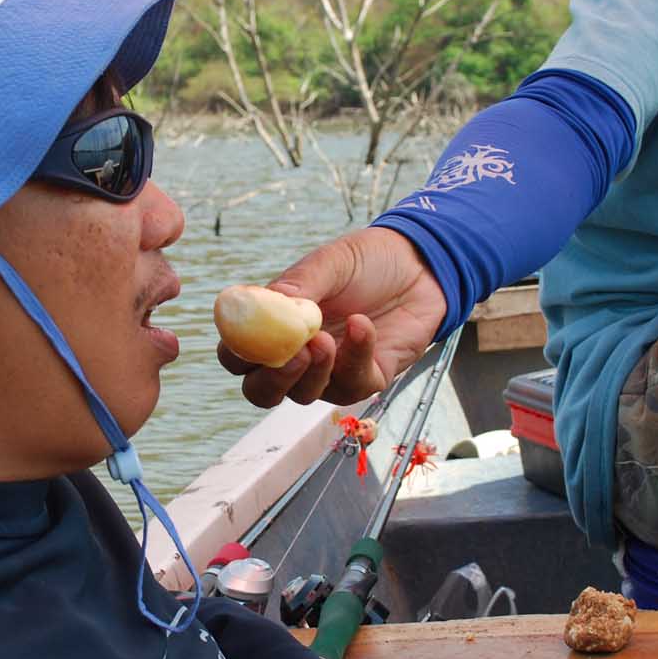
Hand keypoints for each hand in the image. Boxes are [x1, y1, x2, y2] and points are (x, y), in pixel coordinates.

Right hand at [219, 226, 446, 407]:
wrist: (421, 267)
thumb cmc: (367, 263)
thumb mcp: (330, 263)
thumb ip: (301, 284)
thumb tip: (269, 302)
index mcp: (274, 327)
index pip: (238, 356)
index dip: (236, 354)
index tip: (250, 337)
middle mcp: (295, 356)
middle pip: (262, 392)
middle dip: (272, 381)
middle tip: (293, 355)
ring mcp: (329, 372)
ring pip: (304, 395)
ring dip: (313, 372)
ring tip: (327, 339)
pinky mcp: (365, 379)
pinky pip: (352, 384)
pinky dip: (355, 356)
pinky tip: (363, 326)